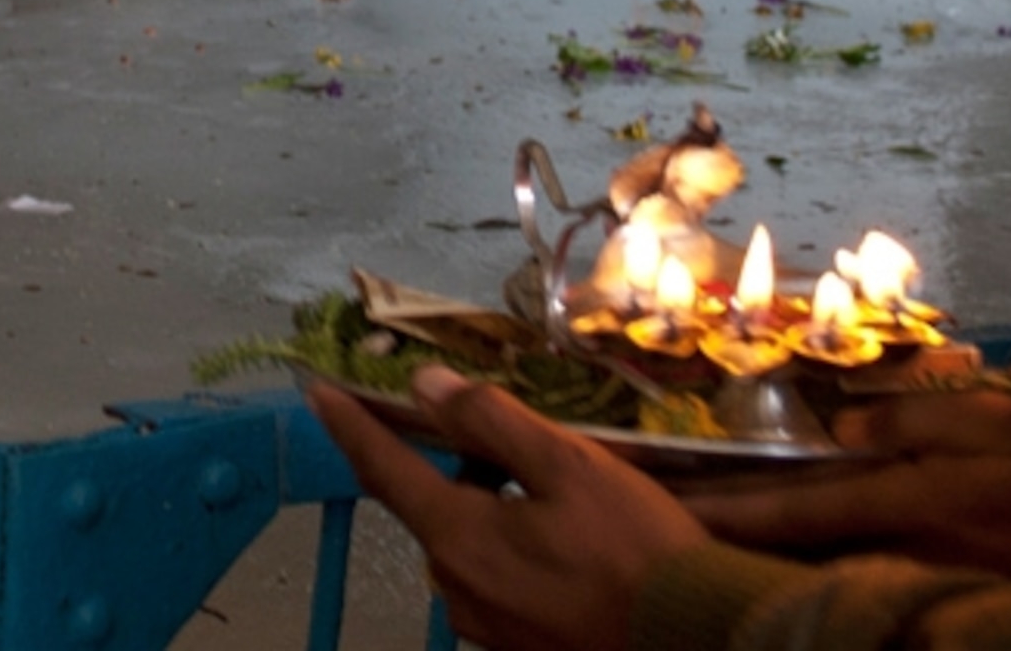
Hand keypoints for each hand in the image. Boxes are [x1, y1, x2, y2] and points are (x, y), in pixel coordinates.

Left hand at [305, 365, 707, 650]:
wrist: (692, 636)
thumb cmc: (636, 549)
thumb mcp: (569, 465)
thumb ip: (491, 420)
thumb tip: (427, 385)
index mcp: (458, 536)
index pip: (385, 468)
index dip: (350, 425)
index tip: (318, 391)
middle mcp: (455, 585)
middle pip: (432, 506)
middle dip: (450, 464)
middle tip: (497, 435)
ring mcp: (483, 622)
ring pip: (466, 544)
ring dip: (487, 508)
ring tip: (552, 491)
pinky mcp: (513, 644)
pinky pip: (494, 578)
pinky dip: (510, 546)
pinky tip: (563, 539)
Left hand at [674, 380, 1010, 578]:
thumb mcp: (998, 423)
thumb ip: (915, 418)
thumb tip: (844, 425)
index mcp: (903, 502)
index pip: (787, 507)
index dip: (717, 504)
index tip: (655, 497)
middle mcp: (889, 549)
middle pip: (780, 545)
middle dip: (712, 531)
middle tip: (643, 516)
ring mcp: (901, 576)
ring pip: (804, 562)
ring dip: (745, 545)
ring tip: (680, 526)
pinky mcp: (919, 588)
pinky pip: (840, 572)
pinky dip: (795, 560)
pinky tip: (758, 549)